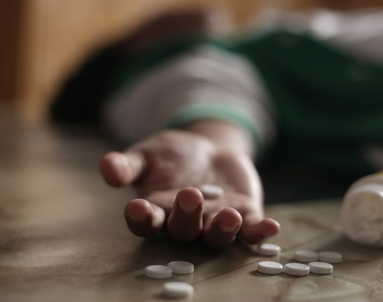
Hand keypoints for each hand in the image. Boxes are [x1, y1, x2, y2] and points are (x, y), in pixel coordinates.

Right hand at [99, 129, 279, 246]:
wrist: (208, 151)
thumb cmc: (172, 156)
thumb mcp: (148, 153)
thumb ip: (128, 163)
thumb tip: (107, 167)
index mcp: (158, 210)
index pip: (145, 221)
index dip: (141, 218)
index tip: (137, 207)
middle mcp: (187, 222)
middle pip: (184, 229)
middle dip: (186, 215)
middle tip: (189, 194)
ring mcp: (216, 220)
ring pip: (217, 235)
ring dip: (223, 229)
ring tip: (229, 216)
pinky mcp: (244, 214)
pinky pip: (251, 229)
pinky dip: (260, 231)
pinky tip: (272, 227)